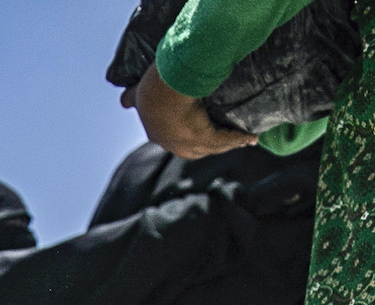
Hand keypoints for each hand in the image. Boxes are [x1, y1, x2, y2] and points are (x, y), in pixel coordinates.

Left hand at [124, 64, 256, 159]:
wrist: (161, 84)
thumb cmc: (151, 85)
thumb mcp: (137, 94)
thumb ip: (130, 98)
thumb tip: (123, 102)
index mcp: (154, 131)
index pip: (171, 139)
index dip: (183, 137)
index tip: (194, 132)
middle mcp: (169, 141)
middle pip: (192, 149)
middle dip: (207, 144)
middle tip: (222, 139)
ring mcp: (184, 142)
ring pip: (210, 146)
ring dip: (227, 142)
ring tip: (243, 138)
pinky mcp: (201, 137)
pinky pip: (224, 139)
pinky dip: (238, 137)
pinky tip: (251, 137)